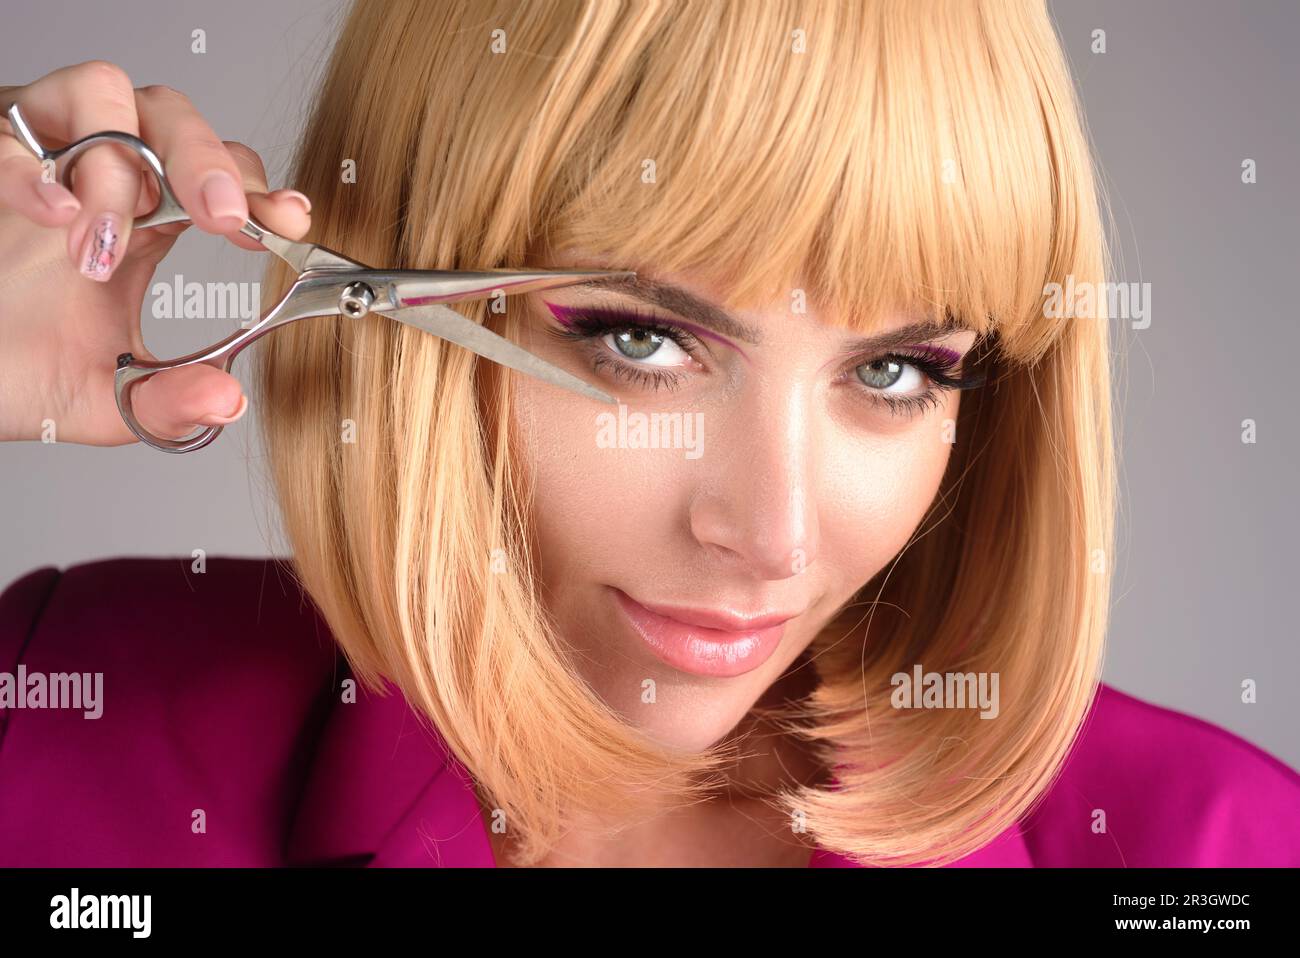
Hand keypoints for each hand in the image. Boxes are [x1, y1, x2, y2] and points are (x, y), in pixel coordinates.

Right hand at [0, 60, 311, 444]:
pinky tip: (57, 215)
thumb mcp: (104, 397)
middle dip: (209, 160)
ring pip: (104, 94)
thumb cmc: (13, 368)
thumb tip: (228, 402)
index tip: (290, 221)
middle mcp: (100, 171)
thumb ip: (167, 403)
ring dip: (121, 168)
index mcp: (147, 219)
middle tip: (224, 217)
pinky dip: (35, 168)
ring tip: (105, 245)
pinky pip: (6, 130)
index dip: (257, 190)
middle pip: (173, 116)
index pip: (218, 176)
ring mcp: (39, 154)